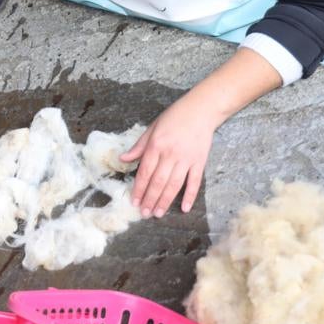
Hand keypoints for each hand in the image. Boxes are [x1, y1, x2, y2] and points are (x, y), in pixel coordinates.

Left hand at [120, 93, 216, 216]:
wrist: (200, 110)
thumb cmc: (174, 117)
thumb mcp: (152, 128)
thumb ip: (139, 146)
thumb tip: (123, 159)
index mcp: (156, 145)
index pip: (145, 172)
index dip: (139, 188)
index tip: (134, 202)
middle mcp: (170, 154)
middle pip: (158, 182)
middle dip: (150, 199)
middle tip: (144, 213)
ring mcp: (186, 159)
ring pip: (174, 185)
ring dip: (165, 201)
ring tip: (158, 213)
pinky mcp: (200, 162)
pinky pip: (194, 182)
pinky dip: (190, 196)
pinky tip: (185, 208)